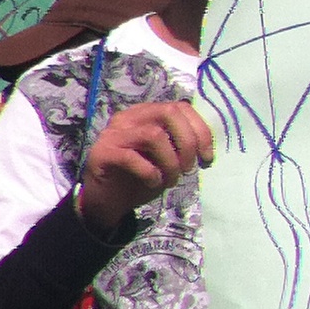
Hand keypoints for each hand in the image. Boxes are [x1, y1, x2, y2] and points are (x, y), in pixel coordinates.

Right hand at [77, 100, 214, 236]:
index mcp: (146, 114)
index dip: (200, 131)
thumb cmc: (139, 179)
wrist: (107, 201)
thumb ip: (180, 147)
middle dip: (187, 143)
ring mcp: (114, 133)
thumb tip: (205, 149)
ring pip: (153, 135)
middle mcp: (129, 117)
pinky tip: (153, 184)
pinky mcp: (102, 153)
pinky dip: (150, 173)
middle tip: (187, 168)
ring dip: (170, 162)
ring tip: (170, 180)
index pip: (180, 107)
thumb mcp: (166, 161)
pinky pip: (132, 158)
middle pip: (168, 113)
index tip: (207, 158)